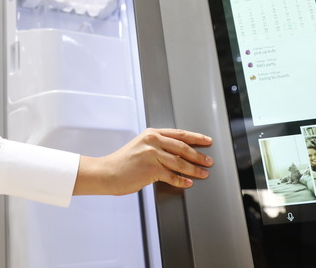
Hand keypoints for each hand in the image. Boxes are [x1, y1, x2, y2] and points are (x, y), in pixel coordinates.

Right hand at [73, 128, 212, 195]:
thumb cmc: (122, 162)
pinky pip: (172, 176)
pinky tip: (188, 182)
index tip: (206, 141)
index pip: (179, 134)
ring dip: (194, 169)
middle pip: (183, 148)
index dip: (196, 137)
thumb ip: (157, 146)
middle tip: (208, 161)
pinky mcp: (151, 169)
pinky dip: (181, 180)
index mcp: (151, 133)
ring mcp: (152, 155)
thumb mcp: (140, 146)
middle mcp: (153, 141)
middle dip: (199, 155)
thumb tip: (177, 154)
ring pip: (180, 162)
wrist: (107, 172)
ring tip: (203, 173)